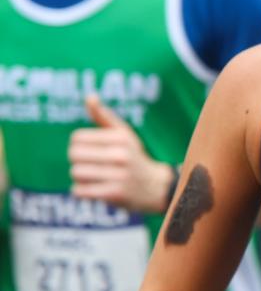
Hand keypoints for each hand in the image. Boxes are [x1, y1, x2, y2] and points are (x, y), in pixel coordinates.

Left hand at [68, 95, 174, 212]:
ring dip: (80, 177)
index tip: (90, 150)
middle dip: (77, 160)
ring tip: (93, 177)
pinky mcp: (115, 194)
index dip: (78, 144)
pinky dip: (81, 191)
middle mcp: (121, 155)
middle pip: (74, 154)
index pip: (77, 138)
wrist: (156, 188)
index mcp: (120, 137)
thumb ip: (104, 116)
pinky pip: (80, 191)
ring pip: (76, 173)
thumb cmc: (134, 157)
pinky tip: (93, 189)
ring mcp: (119, 175)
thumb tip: (89, 96)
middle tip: (89, 164)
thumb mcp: (124, 134)